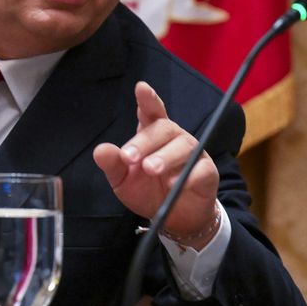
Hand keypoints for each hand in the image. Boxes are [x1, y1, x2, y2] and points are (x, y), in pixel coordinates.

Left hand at [93, 81, 220, 248]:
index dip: (148, 99)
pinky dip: (188, 177)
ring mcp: (193, 153)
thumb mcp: (123, 180)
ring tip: (151, 169)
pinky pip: (200, 170)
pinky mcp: (206, 172)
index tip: (141, 88)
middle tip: (129, 158)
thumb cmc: (148, 190)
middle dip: (145, 141)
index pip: (151, 111)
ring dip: (165, 157)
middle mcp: (174, 138)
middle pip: (164, 128)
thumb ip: (113, 165)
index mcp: (152, 134)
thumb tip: (99, 151)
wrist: (173, 217)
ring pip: (183, 145)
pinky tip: (174, 186)